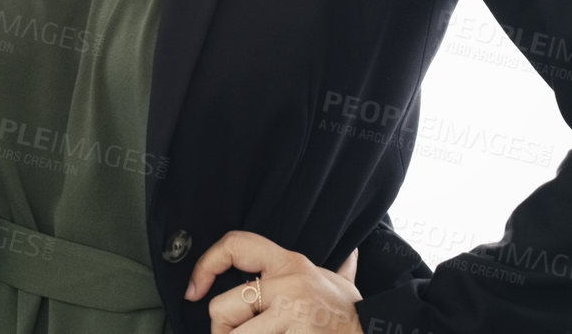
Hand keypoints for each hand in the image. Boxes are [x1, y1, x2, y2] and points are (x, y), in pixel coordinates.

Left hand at [185, 230, 363, 332]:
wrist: (377, 332)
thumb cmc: (353, 316)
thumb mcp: (342, 284)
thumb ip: (341, 269)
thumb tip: (351, 257)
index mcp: (291, 263)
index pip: (235, 245)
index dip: (206, 264)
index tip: (194, 288)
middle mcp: (288, 285)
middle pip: (222, 307)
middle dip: (223, 331)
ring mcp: (290, 314)